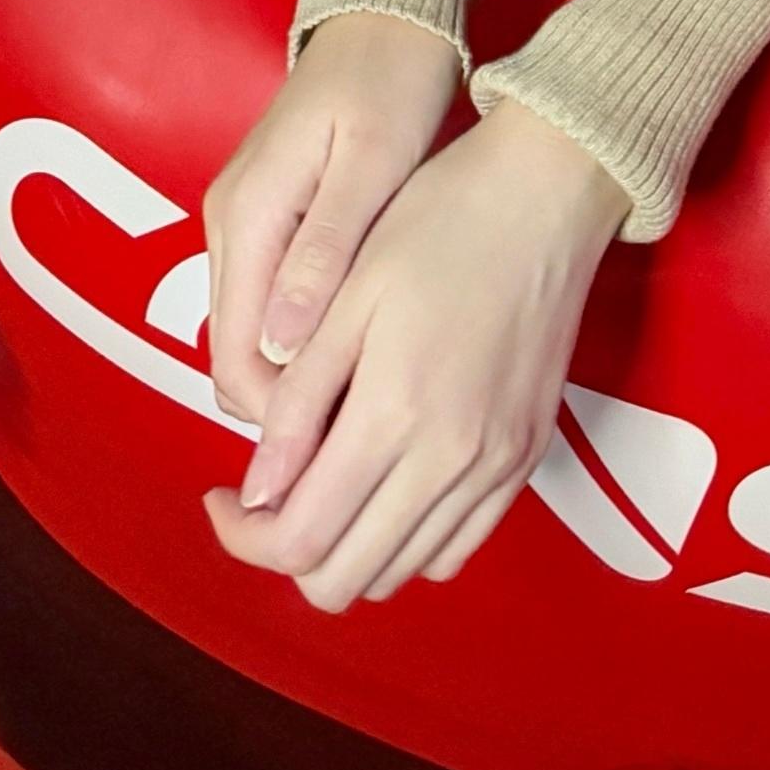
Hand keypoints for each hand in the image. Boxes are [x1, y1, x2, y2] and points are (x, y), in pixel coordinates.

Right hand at [201, 10, 461, 433]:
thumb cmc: (391, 80)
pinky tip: (361, 350)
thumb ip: (326, 250)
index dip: (281, 419)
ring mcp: (244, 224)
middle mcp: (229, 228)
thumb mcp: (372, 162)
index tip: (345, 442)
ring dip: (299, 379)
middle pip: (237, 358)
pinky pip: (270, 305)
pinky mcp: (268, 220)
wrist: (390, 14)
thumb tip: (285, 347)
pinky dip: (305, 341)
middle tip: (368, 432)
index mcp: (246, 217)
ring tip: (372, 400)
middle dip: (289, 411)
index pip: (237, 359)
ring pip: (253, 337)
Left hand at [201, 94, 630, 608]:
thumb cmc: (442, 220)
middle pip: (347, 579)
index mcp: (397, 413)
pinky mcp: (527, 457)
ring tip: (323, 481)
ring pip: (402, 573)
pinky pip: (457, 546)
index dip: (242, 537)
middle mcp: (453, 460)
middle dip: (288, 551)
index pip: (300, 539)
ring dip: (347, 548)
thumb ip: (299, 402)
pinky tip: (386, 482)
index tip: (221, 498)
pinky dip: (408, 539)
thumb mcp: (349, 297)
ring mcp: (499, 466)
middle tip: (265, 495)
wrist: (549, 190)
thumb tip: (257, 492)